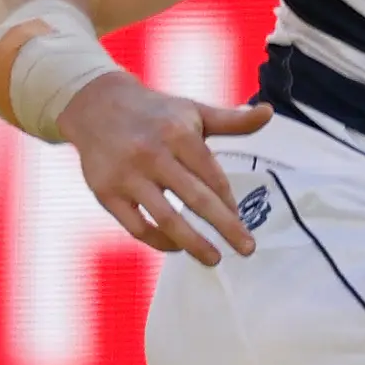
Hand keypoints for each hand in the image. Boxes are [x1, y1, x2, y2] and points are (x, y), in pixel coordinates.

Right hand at [58, 73, 268, 266]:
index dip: (229, 201)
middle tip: (247, 249)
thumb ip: (232, 120)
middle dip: (225, 226)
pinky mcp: (106, 193)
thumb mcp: (194, 111)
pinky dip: (158, 241)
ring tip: (214, 259)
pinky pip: (136, 226)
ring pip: (166, 218)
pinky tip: (177, 247)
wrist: (95, 106)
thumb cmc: (156, 113)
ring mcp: (128, 176)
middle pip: (196, 198)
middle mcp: (153, 156)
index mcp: (178, 135)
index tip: (243, 221)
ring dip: (193, 243)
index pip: (212, 175)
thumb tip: (269, 112)